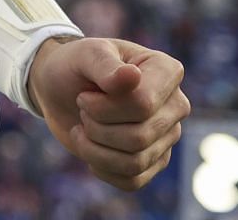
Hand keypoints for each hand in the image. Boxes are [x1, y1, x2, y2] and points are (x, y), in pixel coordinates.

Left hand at [28, 36, 189, 191]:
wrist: (62, 89)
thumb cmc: (77, 66)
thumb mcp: (84, 56)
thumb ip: (105, 65)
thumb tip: (132, 76)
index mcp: (167, 71)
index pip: (144, 104)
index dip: (105, 107)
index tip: (84, 95)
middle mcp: (176, 105)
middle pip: (140, 136)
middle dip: (97, 127)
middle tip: (81, 109)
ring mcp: (168, 135)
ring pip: (135, 162)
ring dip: (95, 149)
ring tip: (82, 128)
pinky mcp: (154, 161)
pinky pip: (132, 181)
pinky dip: (101, 168)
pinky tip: (90, 147)